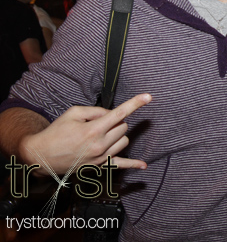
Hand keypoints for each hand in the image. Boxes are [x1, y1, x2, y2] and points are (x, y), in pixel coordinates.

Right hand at [20, 94, 150, 174]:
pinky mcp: (99, 166)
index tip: (148, 97)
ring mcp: (101, 157)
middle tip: (100, 122)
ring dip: (118, 135)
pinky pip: (121, 165)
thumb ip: (96, 111)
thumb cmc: (56, 132)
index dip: (135, 104)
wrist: (41, 156)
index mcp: (93, 130)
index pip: (120, 113)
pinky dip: (133, 164)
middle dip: (116, 121)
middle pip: (123, 127)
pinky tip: (143, 165)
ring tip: (102, 134)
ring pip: (124, 141)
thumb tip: (111, 114)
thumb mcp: (73, 113)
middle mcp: (100, 145)